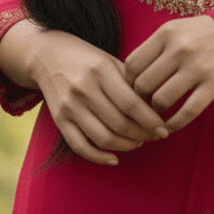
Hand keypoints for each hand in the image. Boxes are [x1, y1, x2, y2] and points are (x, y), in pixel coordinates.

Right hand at [7, 25, 170, 165]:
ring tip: (139, 142)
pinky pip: (80, 146)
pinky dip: (99, 157)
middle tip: (156, 136)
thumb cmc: (88, 58)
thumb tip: (155, 109)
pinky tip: (115, 158)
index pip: (131, 103)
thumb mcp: (111, 61)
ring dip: (126, 146)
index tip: (165, 129)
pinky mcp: (59, 119)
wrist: (48, 55)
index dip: (150, 120)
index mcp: (100, 70)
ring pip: (102, 137)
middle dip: (142, 134)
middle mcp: (83, 88)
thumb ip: (131, 82)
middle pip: (119, 123)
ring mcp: (69, 106)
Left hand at [123, 15, 213, 133]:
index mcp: (167, 33)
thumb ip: (153, 49)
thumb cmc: (200, 35)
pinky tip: (171, 126)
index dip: (128, 81)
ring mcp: (198, 67)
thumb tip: (128, 80)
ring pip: (161, 101)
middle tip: (145, 102)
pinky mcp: (213, 85)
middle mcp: (180, 48)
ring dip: (157, 110)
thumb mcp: (176, 30)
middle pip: (143, 85)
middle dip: (140, 98)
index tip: (134, 88)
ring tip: (161, 109)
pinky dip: (174, 124)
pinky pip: (186, 113)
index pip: (132, 64)